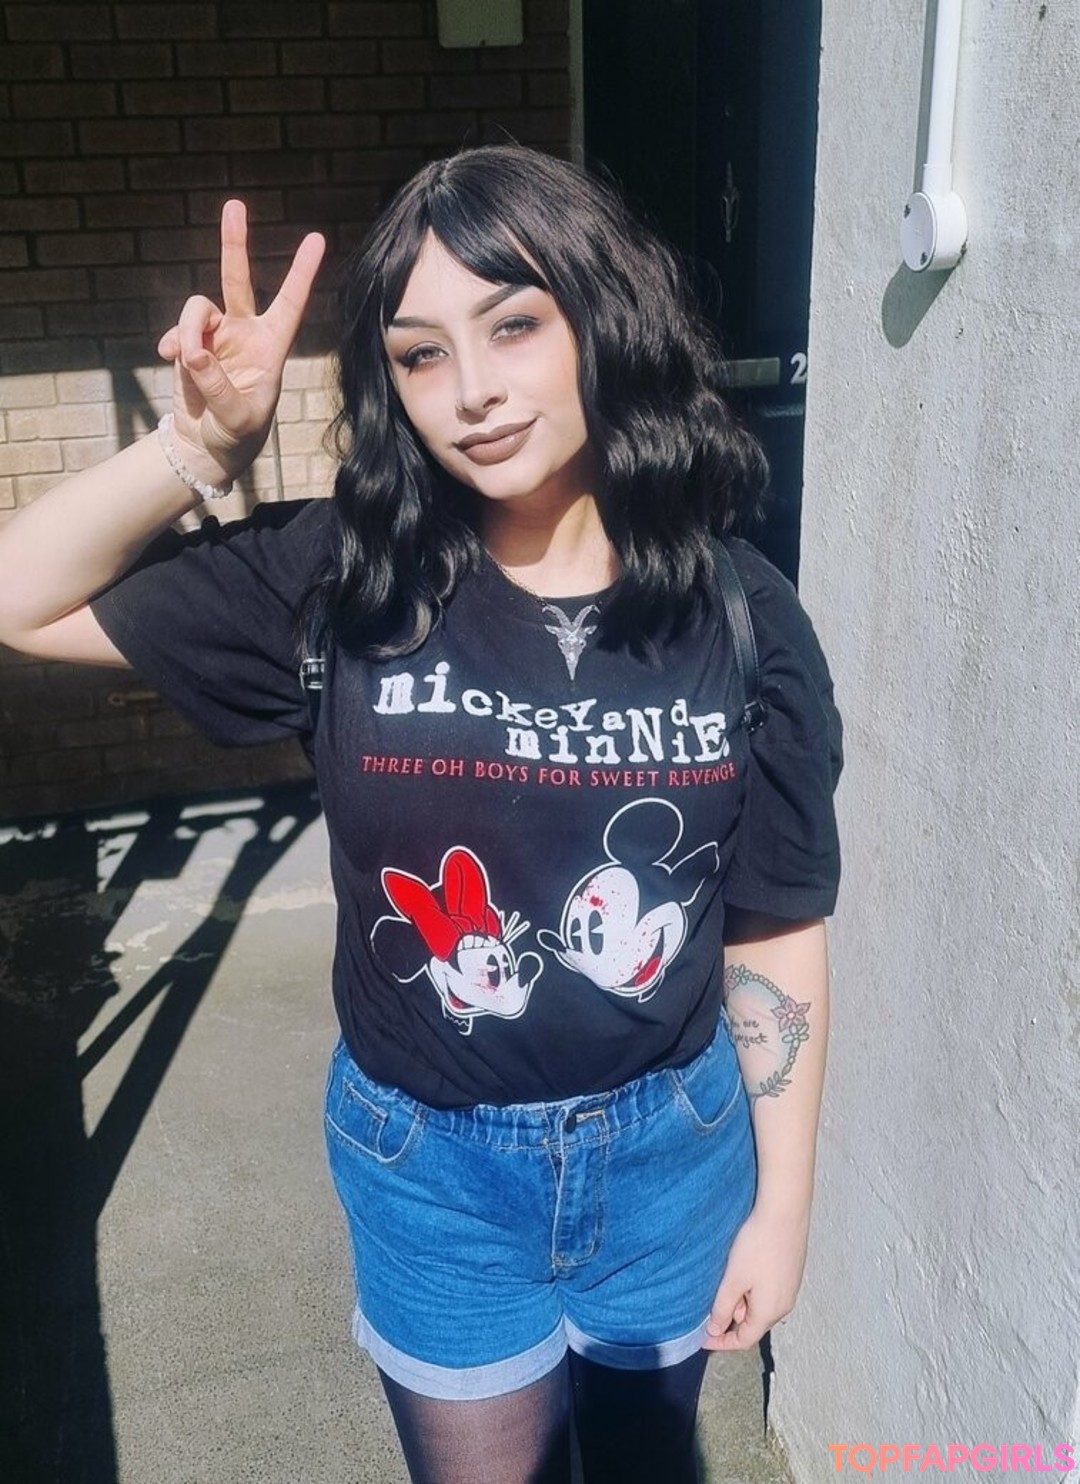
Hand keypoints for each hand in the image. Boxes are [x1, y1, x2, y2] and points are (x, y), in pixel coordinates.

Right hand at [156, 201, 325, 480]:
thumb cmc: (236, 436)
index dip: (301, 272)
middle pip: (237, 280)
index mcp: (271, 346)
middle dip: (234, 243)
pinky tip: (169, 358)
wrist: (207, 447)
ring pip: (197, 308)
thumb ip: (217, 385)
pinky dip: (173, 342)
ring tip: (185, 361)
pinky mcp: (189, 345)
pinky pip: (178, 330)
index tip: (316, 239)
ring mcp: (215, 337)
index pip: (290, 303)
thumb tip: (193, 352)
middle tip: (234, 206)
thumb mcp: (237, 418)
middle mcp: (245, 333)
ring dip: (188, 330)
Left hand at [701, 1202, 809, 1351]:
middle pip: (753, 1323)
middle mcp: (784, 1306)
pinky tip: (745, 1266)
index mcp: (769, 1312)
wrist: (784, 1213)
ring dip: (742, 1298)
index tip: (702, 1337)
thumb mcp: (733, 1279)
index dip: (721, 1342)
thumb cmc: (757, 1246)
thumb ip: (723, 1308)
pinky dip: (752, 1287)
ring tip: (731, 1274)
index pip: (744, 1340)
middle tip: (715, 1293)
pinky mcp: (791, 1273)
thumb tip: (715, 1331)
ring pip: (760, 1305)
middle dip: (731, 1315)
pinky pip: (768, 1291)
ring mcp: (790, 1289)